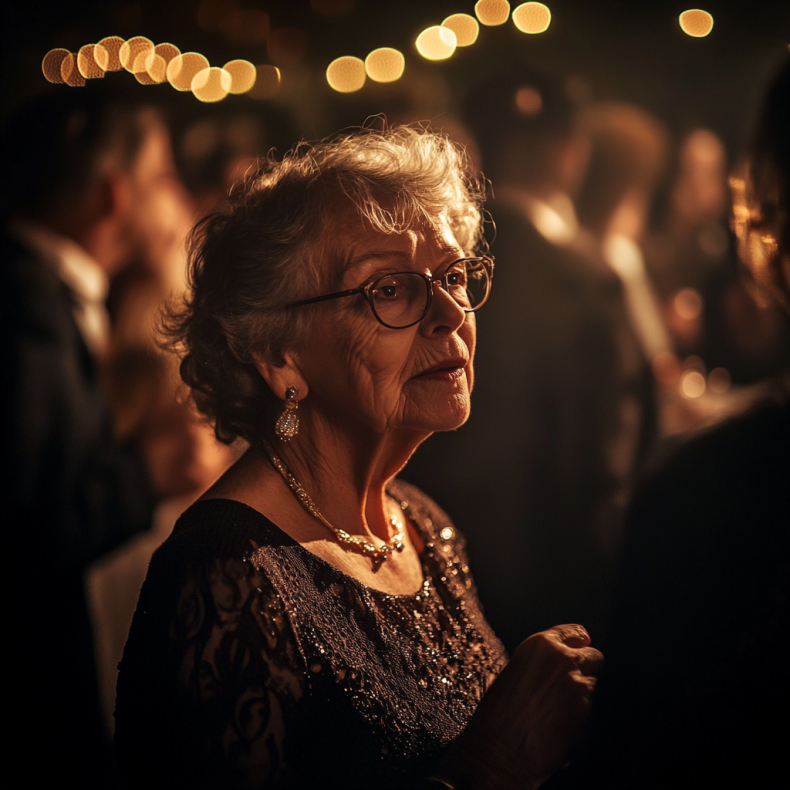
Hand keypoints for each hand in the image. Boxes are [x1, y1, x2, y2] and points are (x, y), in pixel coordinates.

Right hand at [436, 624, 602, 789]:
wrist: (498, 751)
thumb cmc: (496, 715)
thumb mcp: (514, 674)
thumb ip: (540, 665)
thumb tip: (557, 669)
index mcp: (540, 645)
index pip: (573, 632)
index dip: (579, 641)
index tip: (582, 645)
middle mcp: (563, 660)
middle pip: (594, 657)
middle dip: (586, 668)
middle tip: (573, 683)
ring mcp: (579, 686)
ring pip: (597, 684)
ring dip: (585, 693)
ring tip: (564, 710)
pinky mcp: (588, 713)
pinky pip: (594, 709)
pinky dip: (584, 716)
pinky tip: (564, 727)